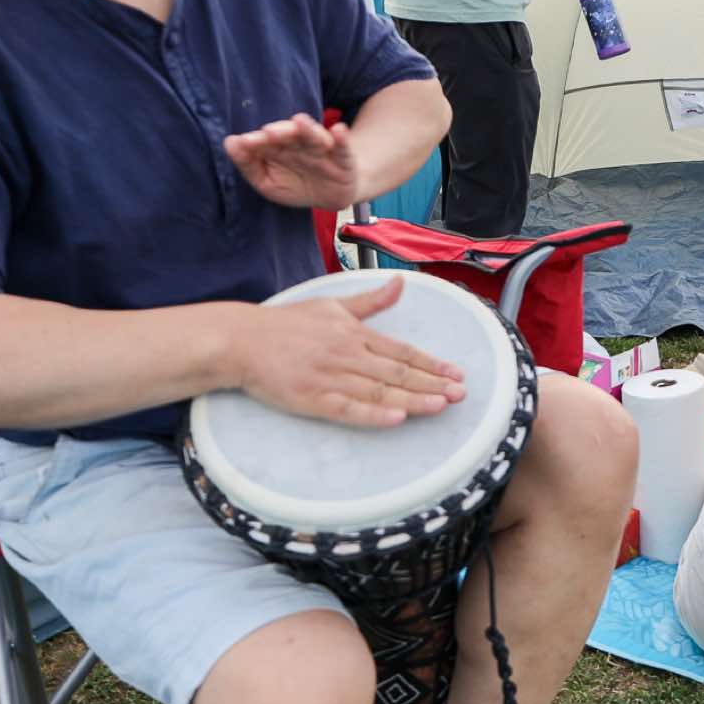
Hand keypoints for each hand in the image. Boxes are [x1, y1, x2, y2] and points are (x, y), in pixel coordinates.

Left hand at [224, 112, 359, 209]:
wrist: (331, 195)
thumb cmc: (296, 185)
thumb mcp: (268, 182)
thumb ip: (249, 165)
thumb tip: (229, 143)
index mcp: (279, 147)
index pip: (265, 142)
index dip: (256, 142)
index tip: (244, 142)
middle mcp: (299, 144)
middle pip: (289, 135)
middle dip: (280, 133)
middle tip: (269, 132)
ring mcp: (322, 149)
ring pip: (314, 138)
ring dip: (307, 130)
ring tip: (300, 122)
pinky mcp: (343, 157)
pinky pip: (342, 147)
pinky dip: (342, 139)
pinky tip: (339, 130)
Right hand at [229, 276, 468, 427]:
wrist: (242, 340)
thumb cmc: (286, 324)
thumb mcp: (332, 305)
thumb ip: (370, 301)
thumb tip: (401, 283)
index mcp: (354, 334)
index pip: (402, 350)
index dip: (432, 363)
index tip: (458, 373)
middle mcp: (347, 354)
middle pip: (397, 372)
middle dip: (432, 383)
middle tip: (461, 394)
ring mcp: (330, 377)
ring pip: (379, 391)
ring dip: (412, 399)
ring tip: (441, 406)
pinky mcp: (311, 398)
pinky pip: (348, 409)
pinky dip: (373, 414)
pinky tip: (396, 419)